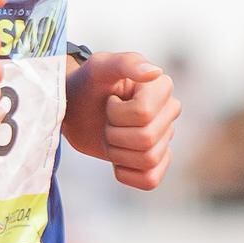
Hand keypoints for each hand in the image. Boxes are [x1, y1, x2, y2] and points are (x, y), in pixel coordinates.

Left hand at [65, 52, 178, 190]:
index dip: (118, 114)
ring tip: (110, 137)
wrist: (74, 109)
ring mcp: (164, 137)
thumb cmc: (87, 84)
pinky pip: (151, 180)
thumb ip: (126, 63)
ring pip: (148, 160)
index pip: (144, 114)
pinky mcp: (155, 160)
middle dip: (115, 133)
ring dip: (118, 152)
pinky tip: (116, 161)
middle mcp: (169, 111)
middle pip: (146, 139)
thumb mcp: (98, 67)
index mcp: (161, 86)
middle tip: (106, 121)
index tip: (110, 101)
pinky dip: (128, 175)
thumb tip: (155, 72)